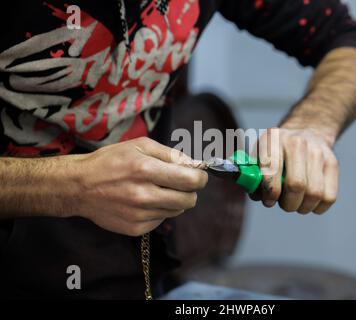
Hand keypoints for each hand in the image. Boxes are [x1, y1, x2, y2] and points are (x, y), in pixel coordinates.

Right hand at [68, 137, 207, 235]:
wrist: (79, 187)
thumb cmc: (111, 161)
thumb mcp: (140, 145)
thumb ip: (171, 154)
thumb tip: (195, 165)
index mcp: (147, 170)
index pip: (192, 180)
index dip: (201, 177)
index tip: (199, 174)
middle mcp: (145, 195)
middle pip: (189, 200)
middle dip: (190, 190)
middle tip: (180, 183)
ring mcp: (140, 215)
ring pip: (177, 210)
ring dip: (174, 199)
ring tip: (156, 189)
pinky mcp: (136, 228)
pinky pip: (162, 220)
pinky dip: (159, 210)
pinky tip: (143, 201)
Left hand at [252, 127, 338, 214]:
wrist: (306, 132)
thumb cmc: (276, 152)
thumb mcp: (259, 156)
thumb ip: (252, 176)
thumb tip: (258, 195)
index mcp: (273, 139)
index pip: (272, 169)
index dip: (270, 191)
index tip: (269, 201)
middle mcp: (297, 142)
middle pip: (296, 185)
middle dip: (288, 204)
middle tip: (284, 205)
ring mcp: (317, 152)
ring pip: (314, 194)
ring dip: (302, 207)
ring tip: (296, 203)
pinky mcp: (333, 163)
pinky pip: (329, 197)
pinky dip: (317, 207)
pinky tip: (309, 202)